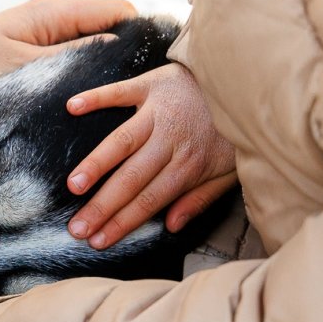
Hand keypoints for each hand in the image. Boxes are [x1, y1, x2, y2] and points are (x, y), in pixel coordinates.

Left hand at [0, 0, 136, 98]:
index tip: (155, 66)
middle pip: (110, 27)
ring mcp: (45, 31)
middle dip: (127, 53)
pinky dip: (84, 70)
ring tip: (121, 96)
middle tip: (142, 89)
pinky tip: (90, 96)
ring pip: (92, 42)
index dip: (142, 34)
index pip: (119, 11)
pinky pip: (72, 54)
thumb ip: (72, 59)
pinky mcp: (35, 48)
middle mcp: (54, 15)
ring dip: (104, 64)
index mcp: (54, 11)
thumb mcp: (25, 69)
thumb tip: (118, 51)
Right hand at [64, 63, 236, 248]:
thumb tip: (171, 225)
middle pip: (132, 178)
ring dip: (96, 163)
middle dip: (102, 206)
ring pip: (122, 141)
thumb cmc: (236, 129)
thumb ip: (200, 199)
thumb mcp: (231, 172)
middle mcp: (172, 139)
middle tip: (76, 227)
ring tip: (73, 185)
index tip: (98, 241)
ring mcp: (160, 110)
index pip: (150, 200)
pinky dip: (96, 97)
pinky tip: (73, 107)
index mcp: (190, 164)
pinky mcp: (152, 83)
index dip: (123, 222)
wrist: (250, 81)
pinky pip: (119, 91)